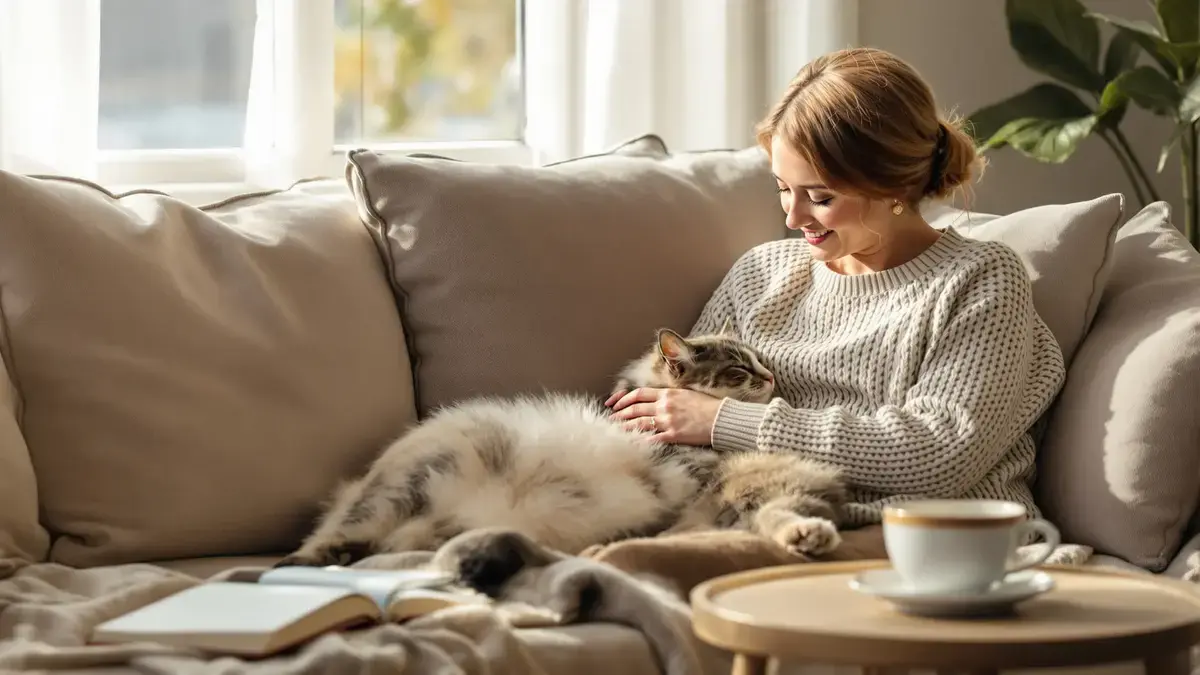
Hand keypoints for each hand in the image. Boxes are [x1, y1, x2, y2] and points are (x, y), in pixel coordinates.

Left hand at [605, 387, 722, 445]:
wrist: (722, 418)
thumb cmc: (707, 406)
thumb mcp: (686, 395)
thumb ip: (669, 397)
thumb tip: (657, 401)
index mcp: (667, 394)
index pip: (638, 394)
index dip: (623, 398)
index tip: (613, 403)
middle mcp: (664, 406)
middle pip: (634, 409)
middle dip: (620, 414)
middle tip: (611, 419)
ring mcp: (667, 421)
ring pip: (639, 423)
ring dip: (625, 427)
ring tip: (616, 431)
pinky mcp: (673, 435)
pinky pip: (652, 439)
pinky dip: (640, 441)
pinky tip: (631, 444)